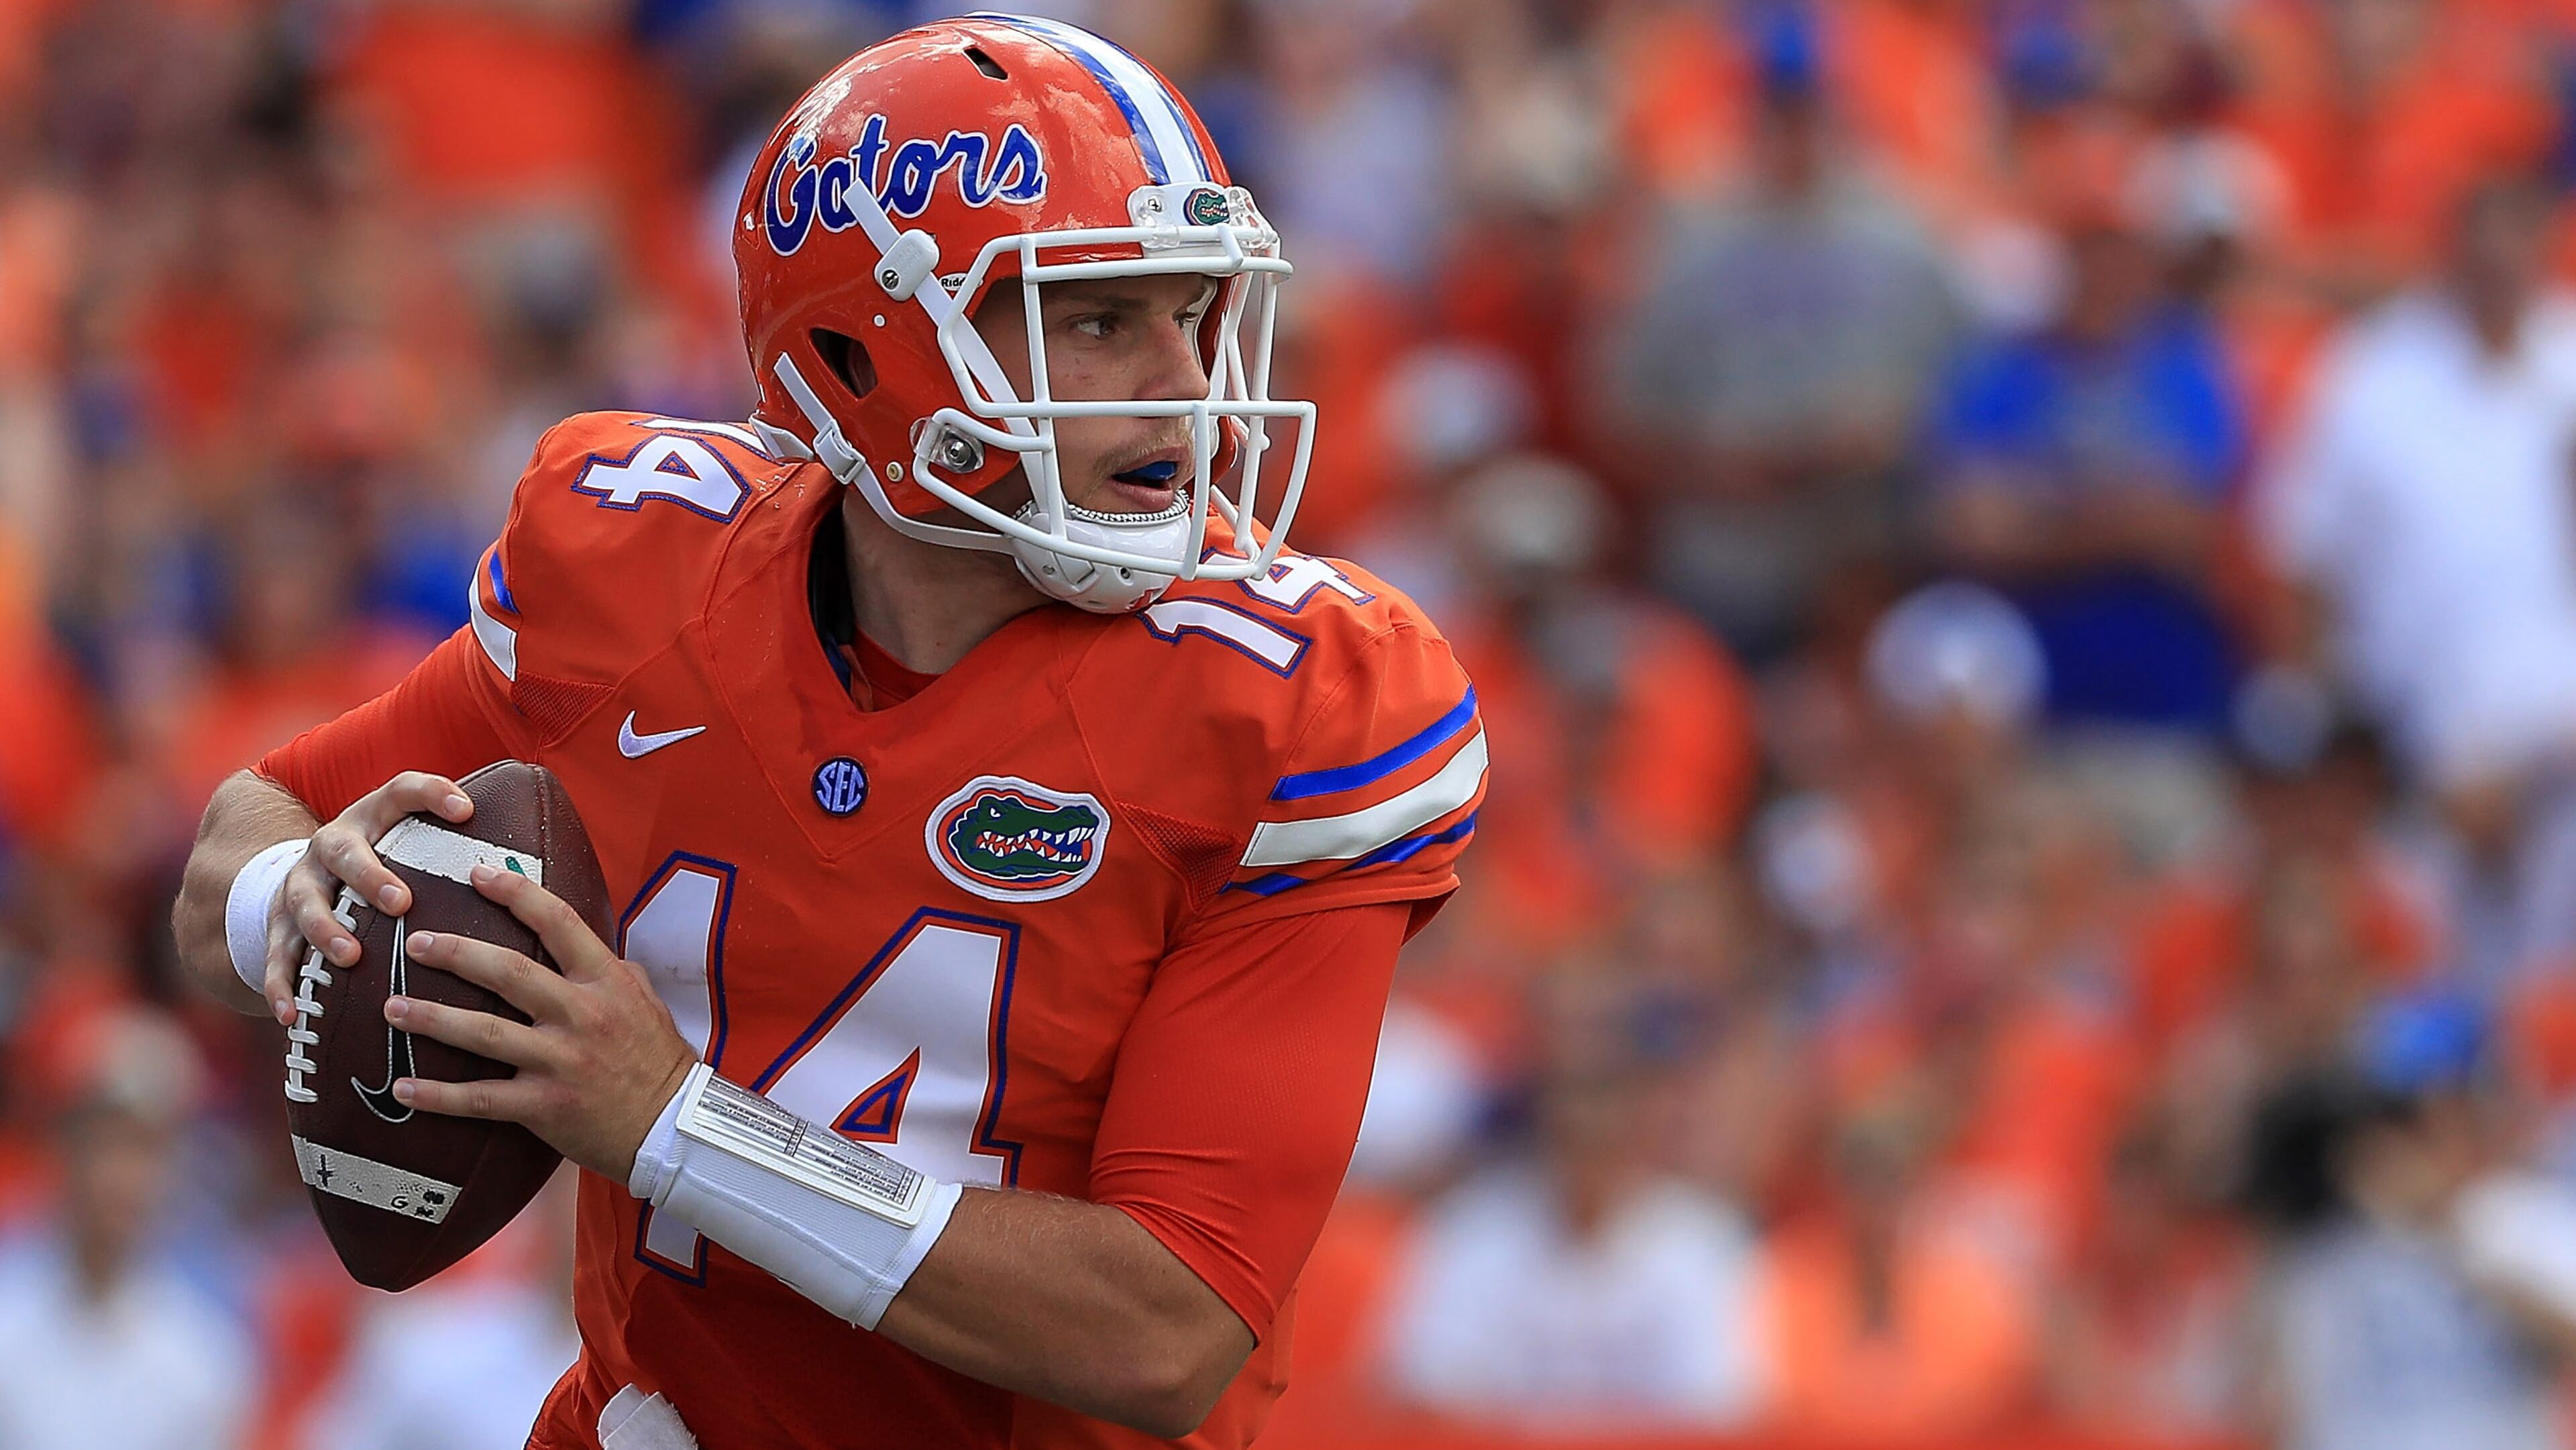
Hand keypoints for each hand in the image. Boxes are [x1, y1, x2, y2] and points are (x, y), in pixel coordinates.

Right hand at [264, 772, 474, 1024]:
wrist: (309, 873)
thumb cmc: (386, 862)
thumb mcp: (414, 842)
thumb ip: (459, 847)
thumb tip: (534, 869)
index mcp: (372, 819)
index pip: (401, 791)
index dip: (432, 794)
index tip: (467, 810)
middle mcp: (331, 845)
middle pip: (344, 850)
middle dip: (370, 875)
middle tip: (401, 902)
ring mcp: (300, 884)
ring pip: (304, 902)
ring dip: (326, 929)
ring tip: (350, 956)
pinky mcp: (277, 925)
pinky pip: (275, 956)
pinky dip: (280, 985)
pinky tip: (292, 1014)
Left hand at [382, 861, 696, 1180]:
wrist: (672, 1126)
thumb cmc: (658, 1059)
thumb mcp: (644, 999)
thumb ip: (608, 968)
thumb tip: (574, 941)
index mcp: (607, 982)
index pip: (559, 923)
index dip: (517, 893)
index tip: (480, 873)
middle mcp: (582, 1016)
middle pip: (509, 973)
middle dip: (456, 953)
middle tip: (417, 943)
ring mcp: (561, 1062)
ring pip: (485, 1034)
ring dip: (433, 1019)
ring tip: (392, 1007)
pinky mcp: (544, 1106)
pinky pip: (481, 1100)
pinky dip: (439, 1096)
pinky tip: (403, 1088)